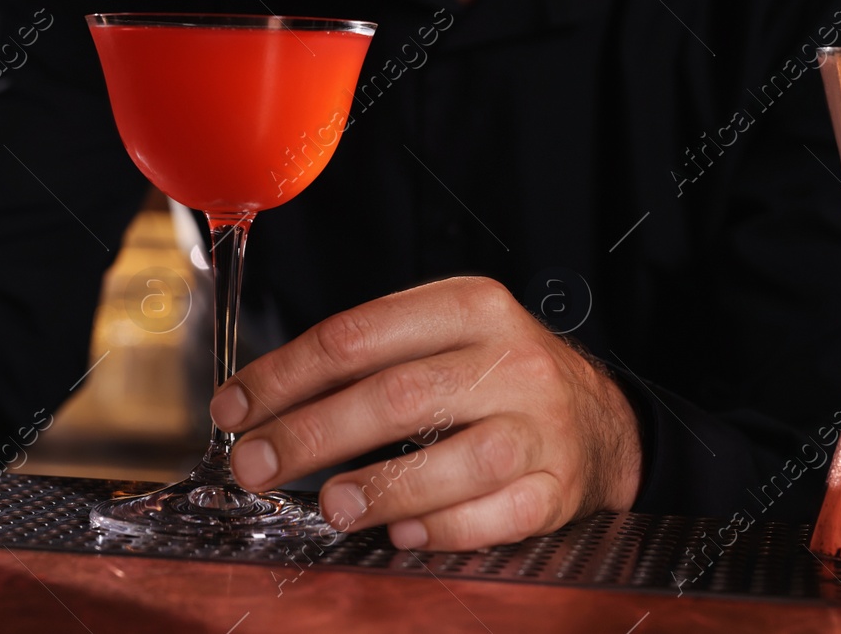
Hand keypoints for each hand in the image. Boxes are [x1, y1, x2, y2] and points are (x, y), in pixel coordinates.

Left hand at [209, 276, 641, 550]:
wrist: (604, 420)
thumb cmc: (497, 379)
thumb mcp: (445, 338)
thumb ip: (368, 361)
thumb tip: (263, 407)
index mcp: (470, 306)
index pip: (358, 335)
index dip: (285, 375)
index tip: (236, 408)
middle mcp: (510, 359)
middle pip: (395, 394)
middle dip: (311, 433)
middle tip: (253, 465)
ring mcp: (541, 425)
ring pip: (455, 457)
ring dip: (382, 486)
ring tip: (329, 505)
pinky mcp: (560, 486)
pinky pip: (496, 515)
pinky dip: (443, 528)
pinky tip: (401, 533)